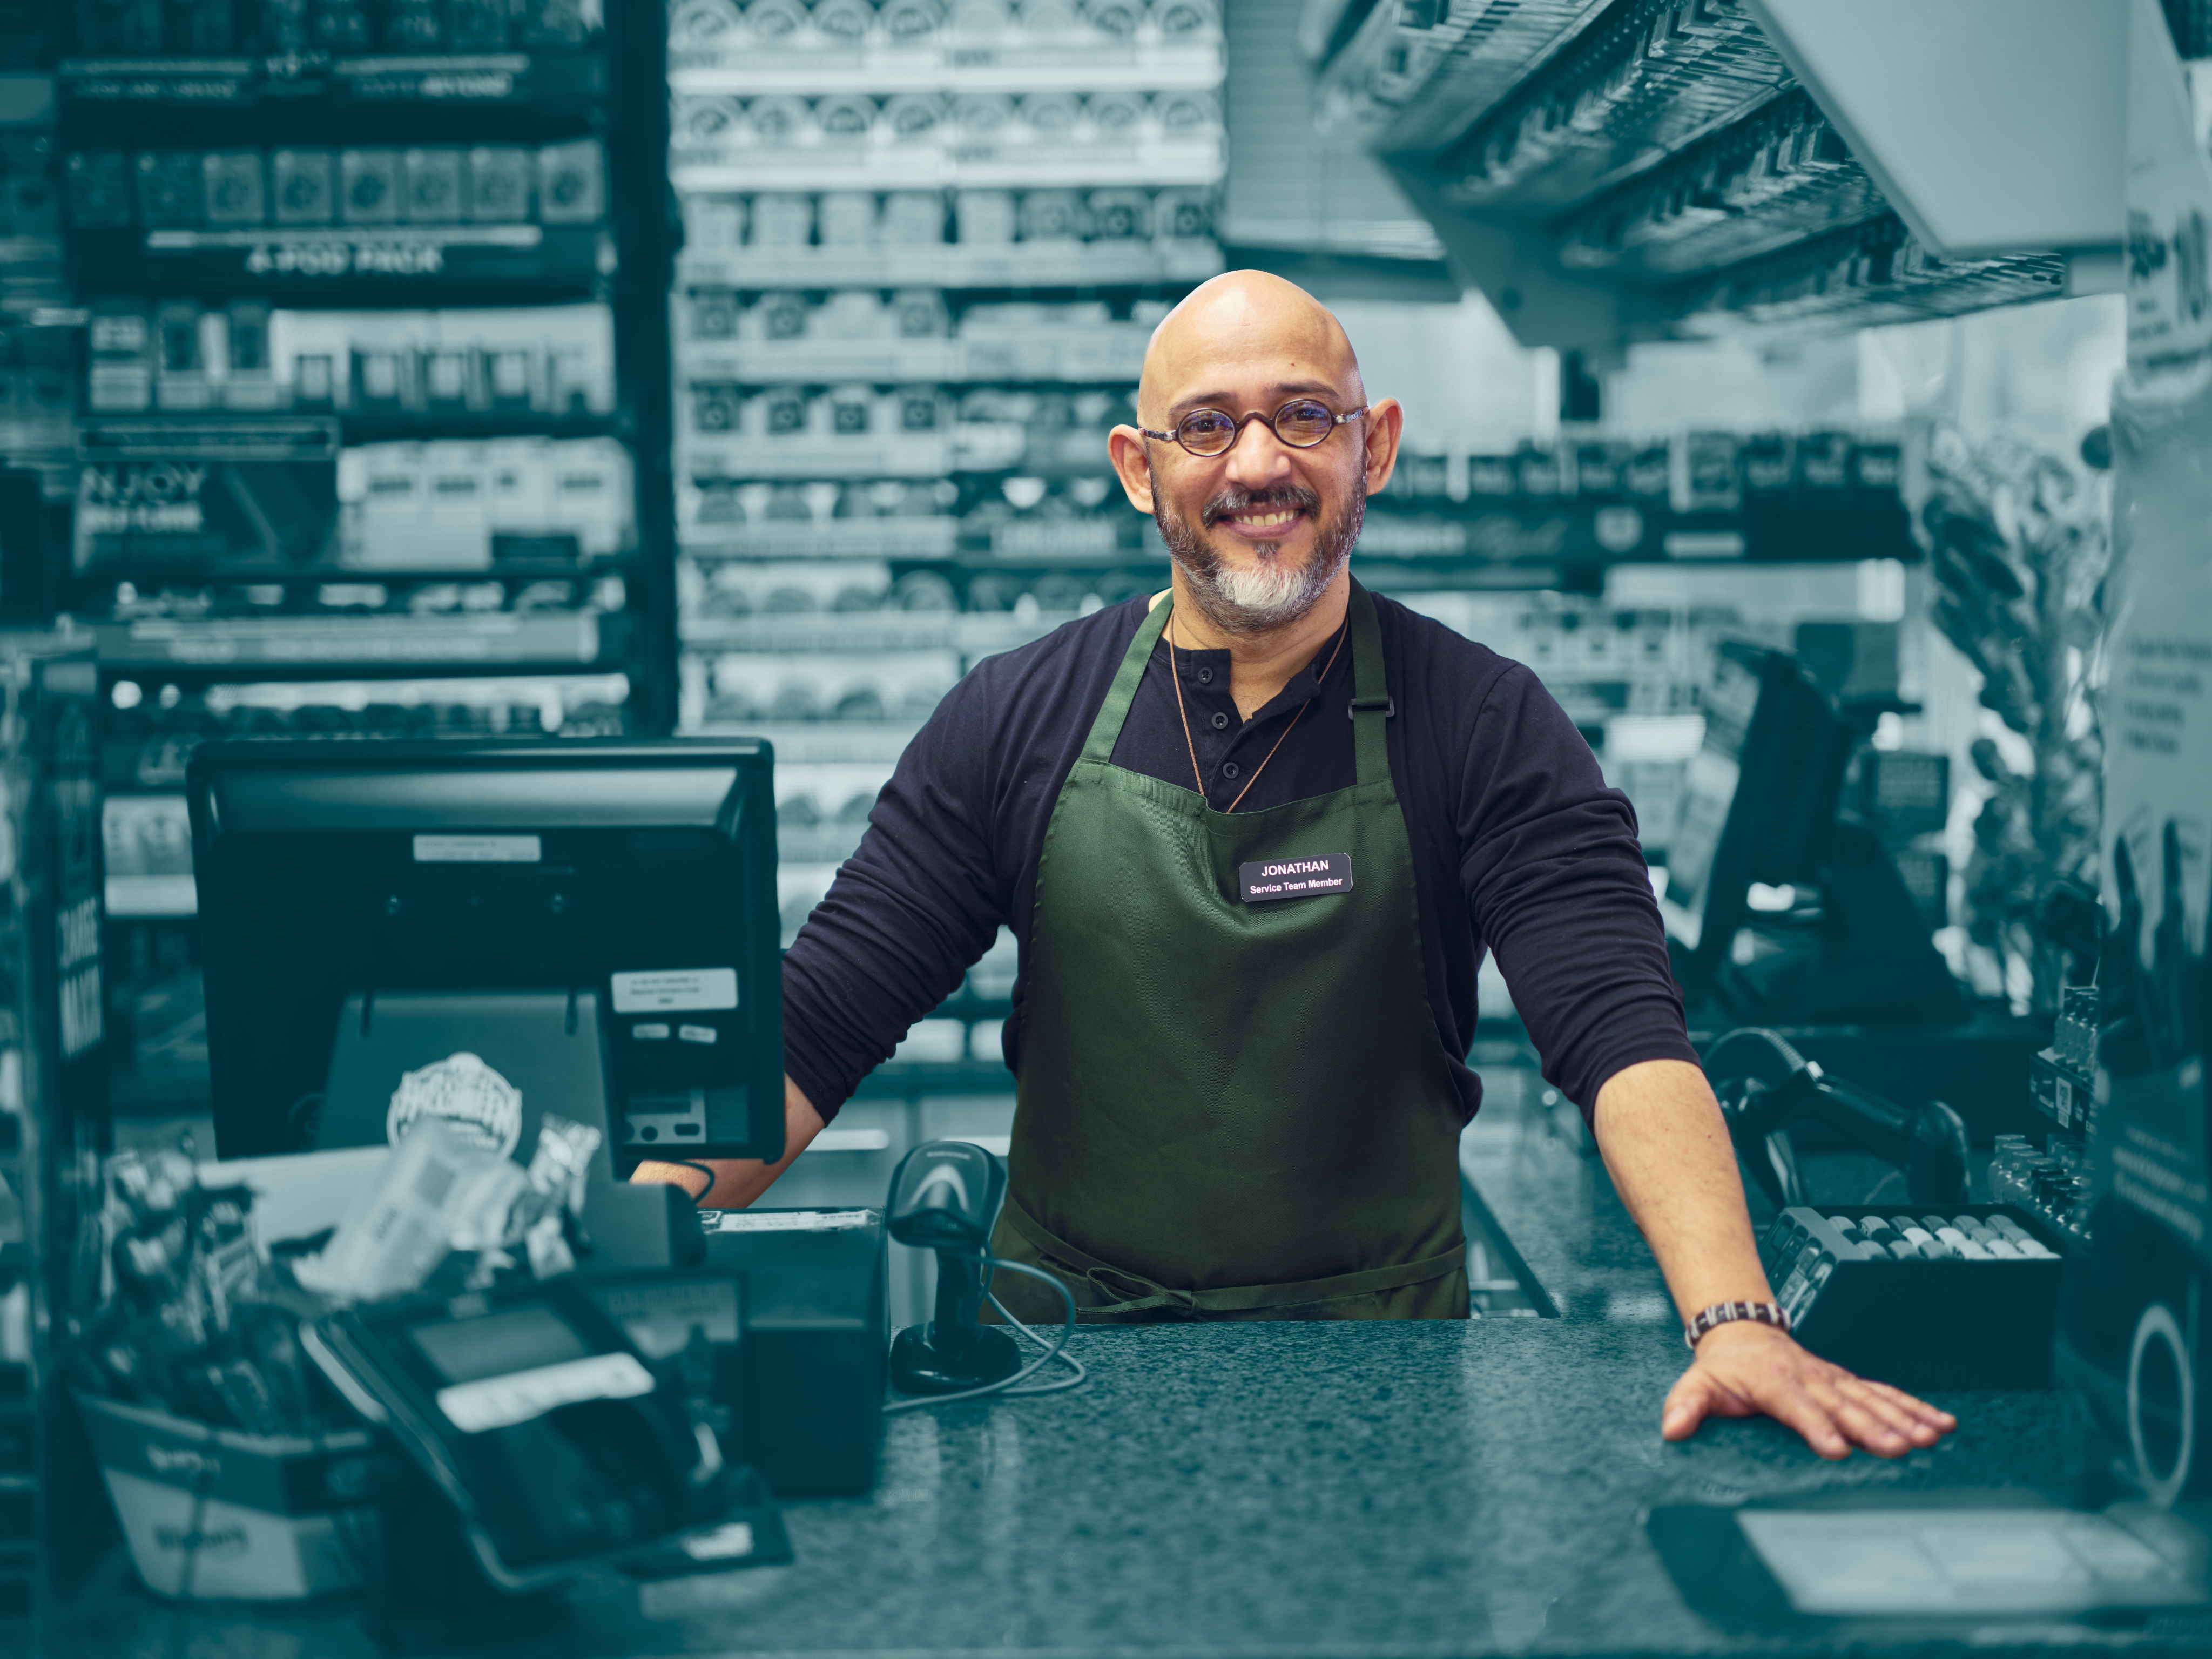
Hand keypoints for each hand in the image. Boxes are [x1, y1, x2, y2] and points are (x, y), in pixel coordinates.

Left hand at [1661, 1320, 1957, 1459]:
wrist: (1744, 1330)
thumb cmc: (1722, 1367)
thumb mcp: (1696, 1383)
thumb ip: (1685, 1406)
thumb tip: (1672, 1430)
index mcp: (1773, 1381)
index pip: (1796, 1406)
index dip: (1816, 1427)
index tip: (1837, 1450)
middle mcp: (1810, 1378)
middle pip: (1844, 1405)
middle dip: (1872, 1428)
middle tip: (1899, 1450)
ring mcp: (1834, 1379)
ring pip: (1872, 1399)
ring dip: (1903, 1418)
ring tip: (1932, 1437)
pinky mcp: (1849, 1382)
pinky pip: (1886, 1394)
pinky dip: (1914, 1408)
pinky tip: (1942, 1424)